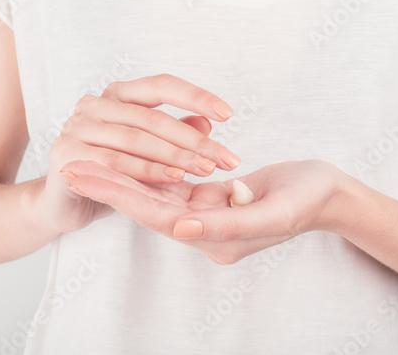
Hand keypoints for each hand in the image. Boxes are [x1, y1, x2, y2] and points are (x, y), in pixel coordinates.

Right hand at [30, 74, 240, 234]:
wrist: (64, 200)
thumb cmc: (111, 171)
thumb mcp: (147, 151)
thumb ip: (173, 134)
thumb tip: (206, 122)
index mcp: (118, 95)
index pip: (161, 85)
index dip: (195, 96)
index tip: (228, 114)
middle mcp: (96, 104)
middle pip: (153, 117)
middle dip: (194, 140)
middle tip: (226, 157)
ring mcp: (78, 126)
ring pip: (136, 139)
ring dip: (175, 156)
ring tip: (206, 169)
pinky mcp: (67, 153)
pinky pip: (115, 162)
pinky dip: (147, 171)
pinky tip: (174, 178)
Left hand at [61, 159, 339, 263]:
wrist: (327, 193)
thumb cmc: (308, 200)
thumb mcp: (274, 212)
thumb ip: (227, 225)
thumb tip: (180, 227)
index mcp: (217, 239)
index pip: (160, 217)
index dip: (122, 196)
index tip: (88, 176)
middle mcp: (206, 232)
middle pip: (150, 207)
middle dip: (111, 185)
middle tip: (71, 165)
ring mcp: (208, 216)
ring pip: (158, 195)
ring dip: (124, 177)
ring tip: (89, 159)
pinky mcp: (212, 200)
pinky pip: (175, 186)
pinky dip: (150, 172)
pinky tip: (126, 158)